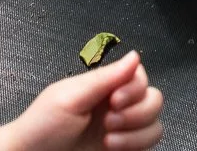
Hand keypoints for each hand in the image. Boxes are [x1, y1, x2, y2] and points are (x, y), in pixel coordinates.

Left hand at [0, 51, 163, 150]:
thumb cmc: (41, 126)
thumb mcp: (70, 97)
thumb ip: (105, 77)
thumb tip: (135, 55)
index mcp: (104, 87)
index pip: (138, 76)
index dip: (134, 88)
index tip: (114, 101)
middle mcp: (116, 106)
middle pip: (153, 99)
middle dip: (136, 112)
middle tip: (108, 122)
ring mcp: (122, 130)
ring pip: (155, 124)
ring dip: (136, 133)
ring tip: (108, 140)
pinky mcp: (124, 149)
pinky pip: (149, 143)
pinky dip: (137, 145)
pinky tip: (112, 148)